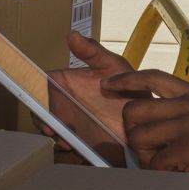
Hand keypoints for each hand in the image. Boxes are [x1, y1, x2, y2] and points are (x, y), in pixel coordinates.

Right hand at [43, 32, 143, 157]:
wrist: (150, 119)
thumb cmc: (131, 88)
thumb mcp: (113, 66)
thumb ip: (92, 52)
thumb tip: (71, 34)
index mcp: (65, 87)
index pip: (40, 93)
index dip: (38, 104)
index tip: (47, 115)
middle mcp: (65, 108)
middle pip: (42, 118)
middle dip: (45, 127)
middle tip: (58, 133)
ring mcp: (73, 128)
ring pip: (53, 137)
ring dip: (58, 142)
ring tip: (72, 144)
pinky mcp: (83, 146)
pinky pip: (68, 154)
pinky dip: (70, 155)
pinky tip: (81, 152)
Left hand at [101, 69, 188, 176]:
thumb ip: (188, 108)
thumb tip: (157, 112)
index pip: (152, 77)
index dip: (126, 79)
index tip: (108, 84)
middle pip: (134, 110)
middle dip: (133, 132)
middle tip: (147, 148)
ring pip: (139, 139)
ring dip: (147, 157)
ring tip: (168, 164)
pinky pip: (156, 163)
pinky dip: (163, 174)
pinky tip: (182, 173)